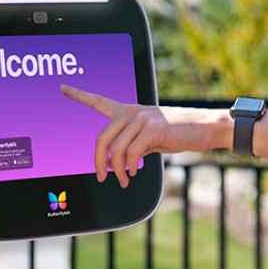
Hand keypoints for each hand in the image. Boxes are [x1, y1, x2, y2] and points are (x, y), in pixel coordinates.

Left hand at [60, 84, 231, 186]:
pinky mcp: (154, 128)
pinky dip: (130, 167)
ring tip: (125, 180)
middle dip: (99, 162)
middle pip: (102, 138)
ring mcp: (142, 118)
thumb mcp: (151, 139)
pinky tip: (134, 172)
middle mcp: (132, 111)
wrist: (204, 127)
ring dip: (118, 170)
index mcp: (129, 111)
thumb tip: (116, 164)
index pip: (99, 101)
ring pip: (116, 150)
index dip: (79, 95)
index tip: (63, 88)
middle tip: (101, 176)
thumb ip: (132, 145)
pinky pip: (131, 152)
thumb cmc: (178, 134)